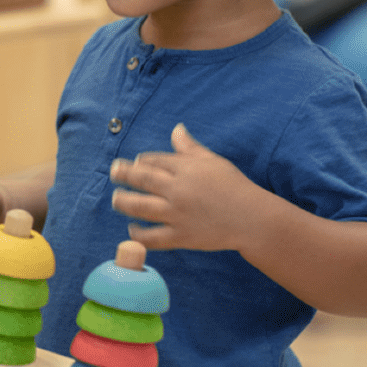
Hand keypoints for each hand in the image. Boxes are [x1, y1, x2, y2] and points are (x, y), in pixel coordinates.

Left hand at [110, 123, 262, 251]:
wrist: (253, 220)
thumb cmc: (234, 187)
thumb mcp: (213, 162)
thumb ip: (189, 148)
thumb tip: (176, 129)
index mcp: (186, 169)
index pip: (153, 161)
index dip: (141, 161)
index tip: (135, 163)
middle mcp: (178, 190)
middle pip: (141, 179)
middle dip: (122, 174)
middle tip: (113, 172)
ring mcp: (178, 214)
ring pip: (139, 207)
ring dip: (123, 202)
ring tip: (116, 199)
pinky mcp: (181, 236)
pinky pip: (152, 237)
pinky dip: (138, 234)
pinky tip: (132, 229)